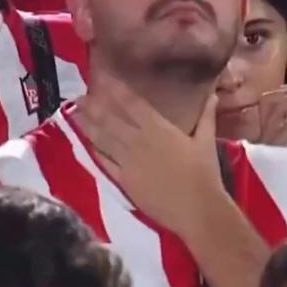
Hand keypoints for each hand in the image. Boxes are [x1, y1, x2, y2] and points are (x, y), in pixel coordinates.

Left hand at [75, 81, 226, 237]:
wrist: (196, 209)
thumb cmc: (204, 174)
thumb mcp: (206, 142)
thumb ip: (206, 116)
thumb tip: (211, 94)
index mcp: (159, 128)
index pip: (132, 103)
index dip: (116, 89)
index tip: (104, 77)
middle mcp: (138, 140)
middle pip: (111, 118)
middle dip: (94, 105)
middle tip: (80, 94)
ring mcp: (127, 161)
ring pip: (103, 138)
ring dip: (88, 124)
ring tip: (75, 112)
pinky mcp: (123, 180)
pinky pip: (104, 162)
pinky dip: (94, 150)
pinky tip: (86, 142)